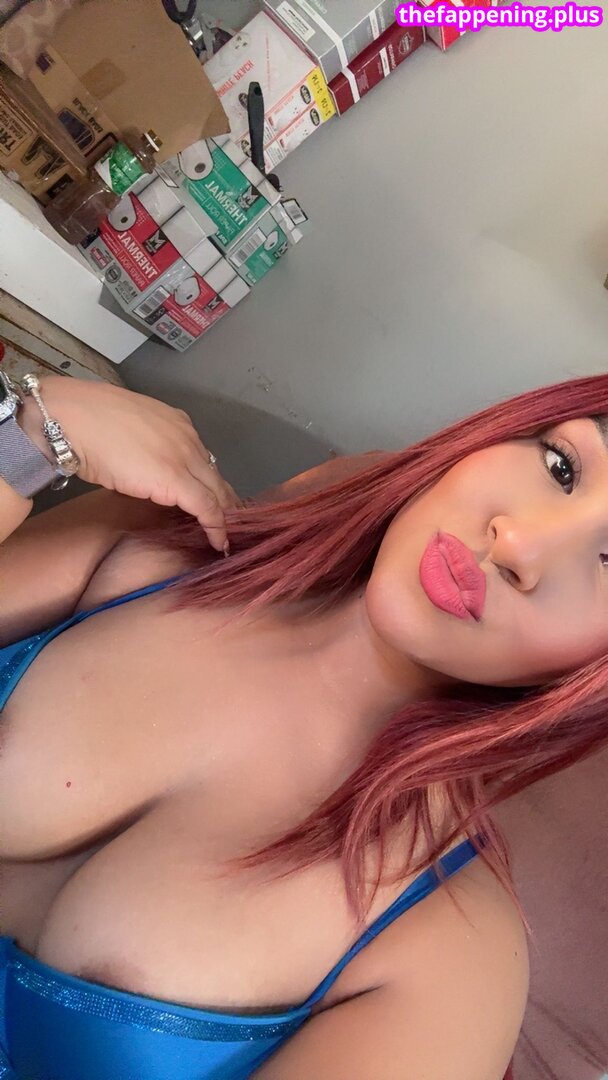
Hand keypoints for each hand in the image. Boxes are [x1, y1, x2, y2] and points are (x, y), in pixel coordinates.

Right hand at [28, 377, 239, 552]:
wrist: (73, 418)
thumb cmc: (87, 422)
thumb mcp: (128, 430)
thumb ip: (146, 447)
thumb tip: (144, 467)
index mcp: (177, 423)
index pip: (203, 458)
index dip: (209, 482)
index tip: (213, 500)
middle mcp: (188, 438)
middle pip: (216, 475)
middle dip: (225, 501)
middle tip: (232, 524)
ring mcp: (185, 457)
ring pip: (217, 491)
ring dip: (224, 515)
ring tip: (228, 535)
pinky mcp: (177, 480)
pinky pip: (207, 508)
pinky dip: (216, 527)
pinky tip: (218, 542)